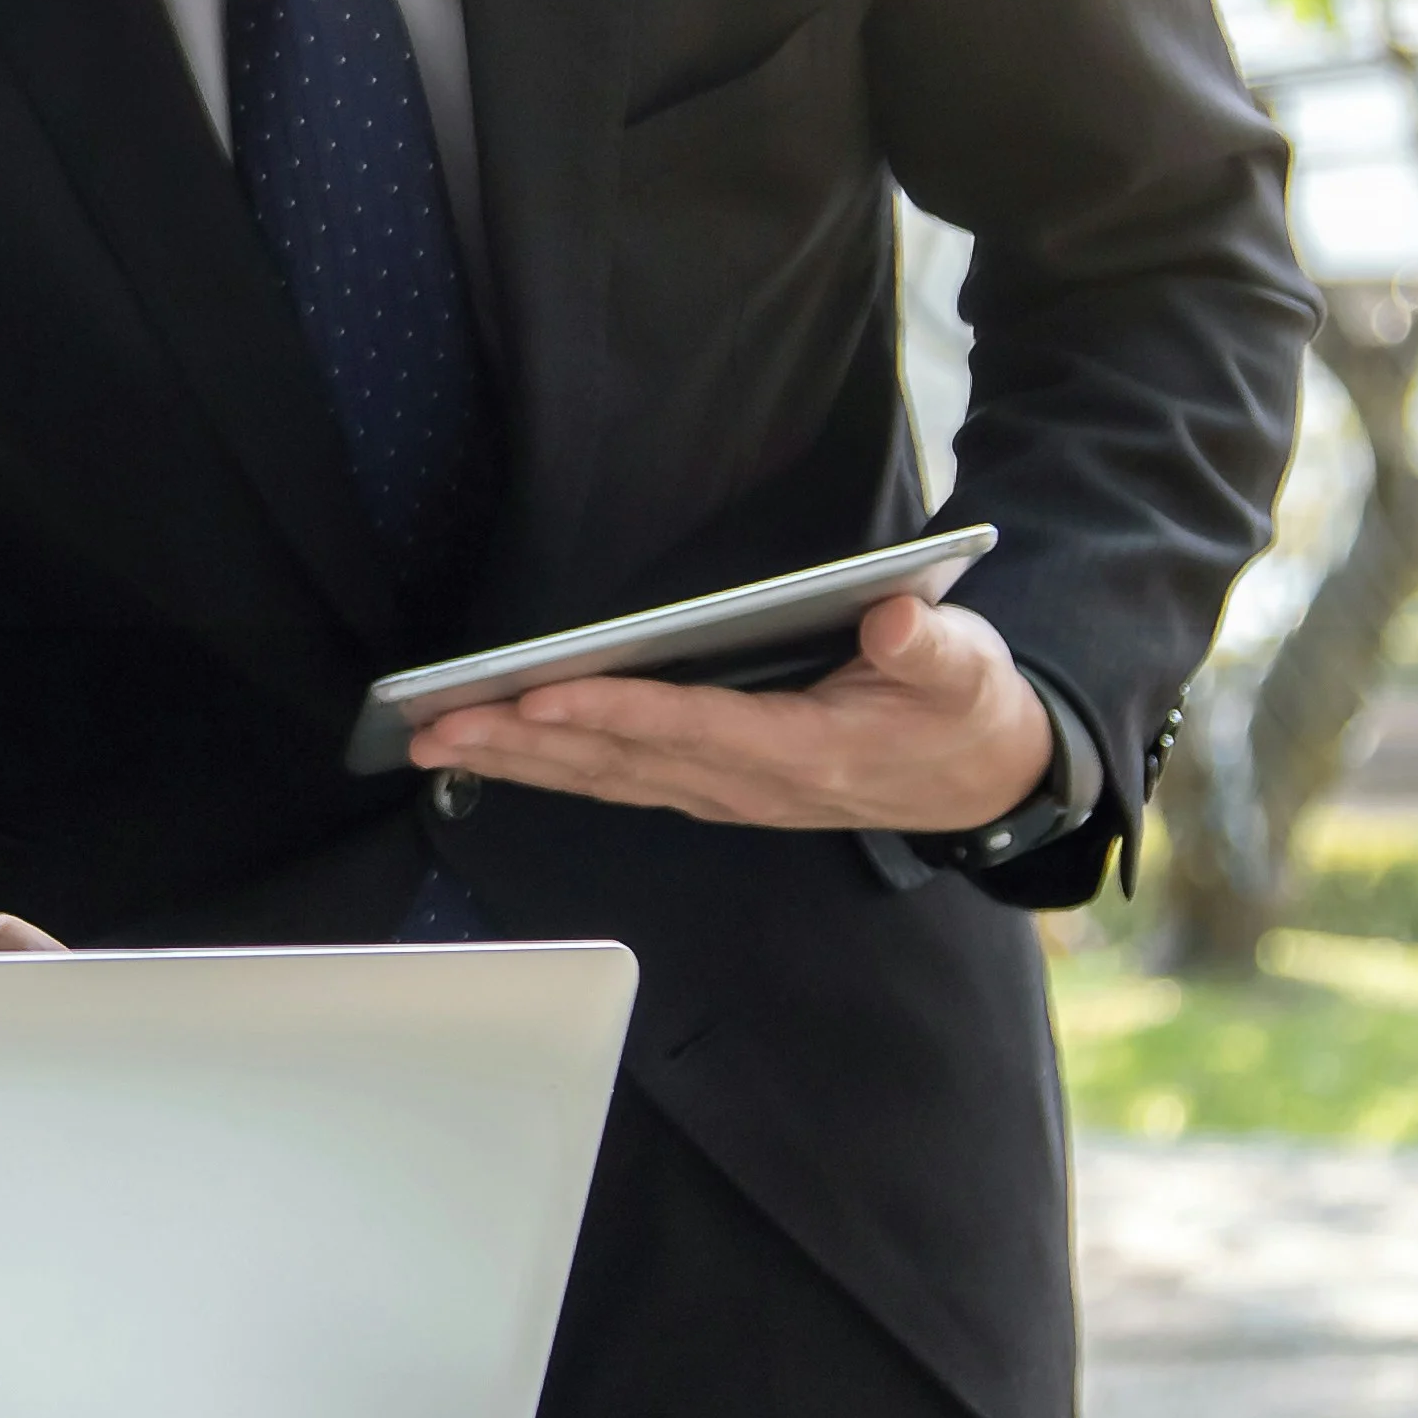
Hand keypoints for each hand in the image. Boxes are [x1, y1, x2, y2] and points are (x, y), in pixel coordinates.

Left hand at [405, 592, 1056, 835]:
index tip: (544, 698)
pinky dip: (552, 773)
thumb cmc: (960, 709)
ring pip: (608, 783)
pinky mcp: (713, 792)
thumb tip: (895, 622)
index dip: (618, 715)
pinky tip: (495, 758)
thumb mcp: (967, 671)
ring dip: (519, 765)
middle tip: (441, 726)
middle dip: (527, 745)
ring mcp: (728, 795)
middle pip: (624, 764)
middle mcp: (753, 784)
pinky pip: (618, 786)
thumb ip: (933, 649)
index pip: (696, 729)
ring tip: (436, 743)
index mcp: (809, 751)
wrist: (982, 782)